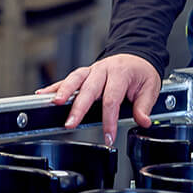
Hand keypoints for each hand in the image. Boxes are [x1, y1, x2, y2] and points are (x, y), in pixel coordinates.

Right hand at [36, 54, 160, 146]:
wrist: (137, 55)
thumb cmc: (141, 72)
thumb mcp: (150, 87)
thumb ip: (144, 105)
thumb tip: (144, 121)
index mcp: (121, 73)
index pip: (112, 98)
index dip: (109, 119)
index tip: (108, 136)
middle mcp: (104, 70)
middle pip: (89, 89)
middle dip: (79, 107)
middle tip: (70, 124)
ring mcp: (91, 71)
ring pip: (75, 80)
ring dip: (63, 92)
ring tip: (54, 104)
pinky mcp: (83, 74)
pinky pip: (67, 79)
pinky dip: (54, 87)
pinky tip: (42, 95)